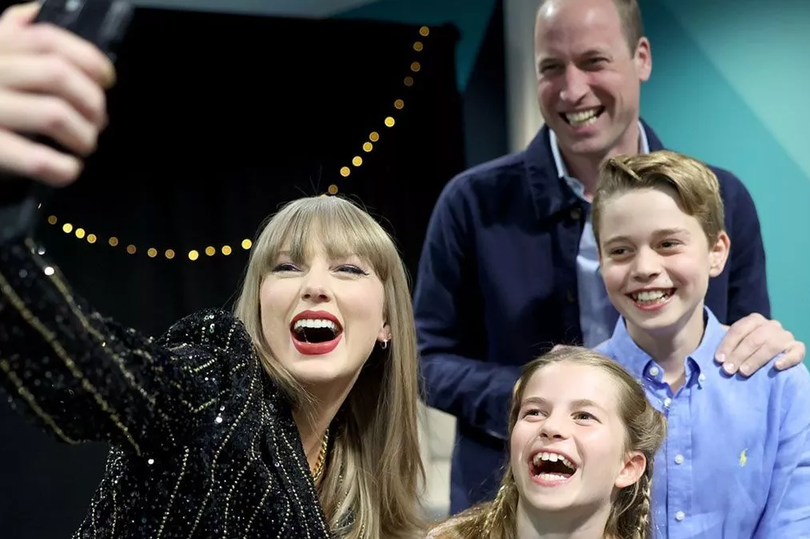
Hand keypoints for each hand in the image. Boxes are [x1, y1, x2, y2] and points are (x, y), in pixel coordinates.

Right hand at [0, 2, 114, 186]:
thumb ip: (6, 36)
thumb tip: (32, 12)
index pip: (47, 39)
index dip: (88, 58)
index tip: (106, 79)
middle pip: (58, 75)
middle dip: (92, 101)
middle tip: (98, 120)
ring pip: (54, 114)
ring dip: (83, 135)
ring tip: (84, 144)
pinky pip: (37, 159)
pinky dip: (64, 168)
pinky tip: (68, 169)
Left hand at [715, 313, 805, 375]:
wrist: (770, 355)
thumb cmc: (745, 350)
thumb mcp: (734, 343)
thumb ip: (722, 341)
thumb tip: (701, 347)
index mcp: (754, 320)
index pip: (739, 329)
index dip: (727, 344)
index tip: (718, 360)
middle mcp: (771, 325)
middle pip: (754, 338)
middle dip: (739, 354)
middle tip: (728, 369)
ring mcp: (785, 336)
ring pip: (772, 345)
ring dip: (756, 359)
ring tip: (744, 372)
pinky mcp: (797, 348)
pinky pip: (796, 352)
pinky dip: (786, 359)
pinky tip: (776, 367)